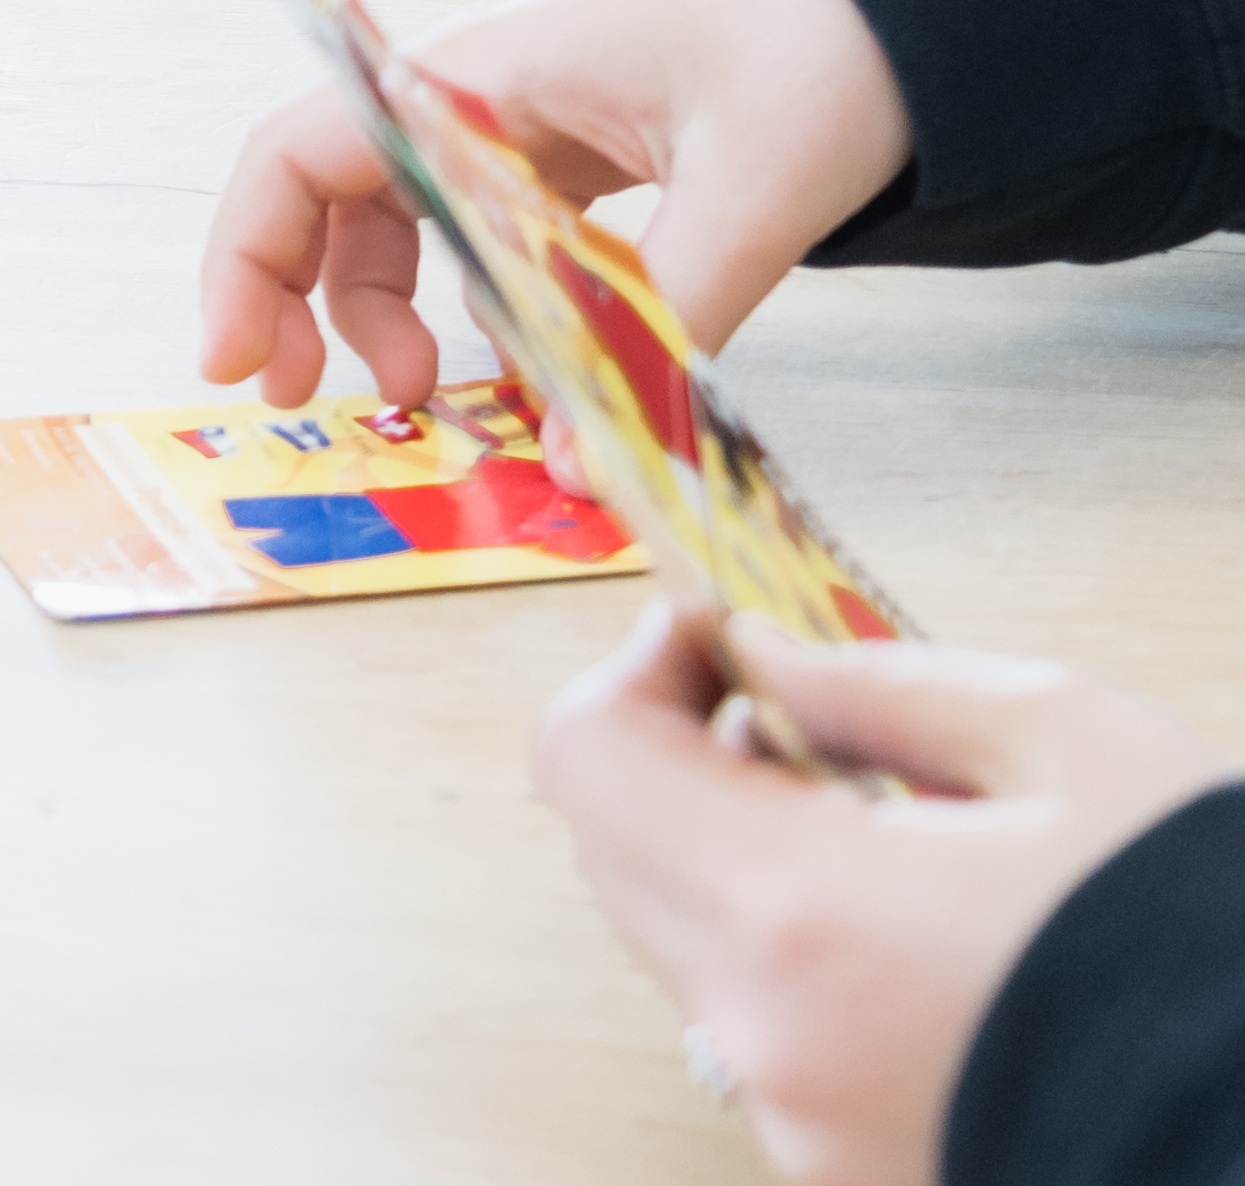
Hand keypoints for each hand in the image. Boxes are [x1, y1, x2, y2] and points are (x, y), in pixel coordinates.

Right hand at [197, 0, 907, 405]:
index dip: (246, 259)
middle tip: (325, 405)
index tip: (240, 363)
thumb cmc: (824, 41)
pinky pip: (489, 237)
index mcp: (478, 73)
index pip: (300, 156)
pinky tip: (532, 361)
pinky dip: (484, 307)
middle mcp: (475, 93)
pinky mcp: (576, 155)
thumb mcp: (752, 188)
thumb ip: (663, 326)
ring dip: (397, 314)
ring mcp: (523, 123)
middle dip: (308, 305)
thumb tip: (580, 465)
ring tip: (443, 397)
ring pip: (408, 227)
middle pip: (333, 200)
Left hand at [538, 611, 1229, 1183]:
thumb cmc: (1211, 945)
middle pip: (621, 854)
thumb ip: (881, 687)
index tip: (715, 640)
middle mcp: (769, 1036)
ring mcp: (802, 1122)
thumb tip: (771, 659)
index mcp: (801, 914)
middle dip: (687, 763)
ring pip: (693, 949)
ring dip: (747, 869)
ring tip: (896, 838)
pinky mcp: (849, 1170)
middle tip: (804, 722)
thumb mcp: (1071, 747)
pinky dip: (806, 966)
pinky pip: (770, 1036)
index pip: (590, 760)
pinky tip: (925, 937)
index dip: (639, 673)